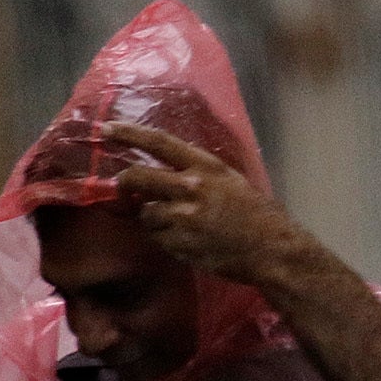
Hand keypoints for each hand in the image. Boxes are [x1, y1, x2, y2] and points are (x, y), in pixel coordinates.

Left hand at [105, 122, 315, 285]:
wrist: (273, 250)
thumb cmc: (258, 214)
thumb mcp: (231, 181)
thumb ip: (199, 174)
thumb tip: (164, 170)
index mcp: (206, 167)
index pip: (159, 143)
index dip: (129, 134)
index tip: (107, 130)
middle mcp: (190, 188)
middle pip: (137, 178)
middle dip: (126, 183)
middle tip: (126, 187)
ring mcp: (183, 218)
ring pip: (146, 213)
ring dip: (153, 217)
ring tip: (176, 223)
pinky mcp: (180, 244)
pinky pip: (158, 238)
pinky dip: (166, 238)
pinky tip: (187, 240)